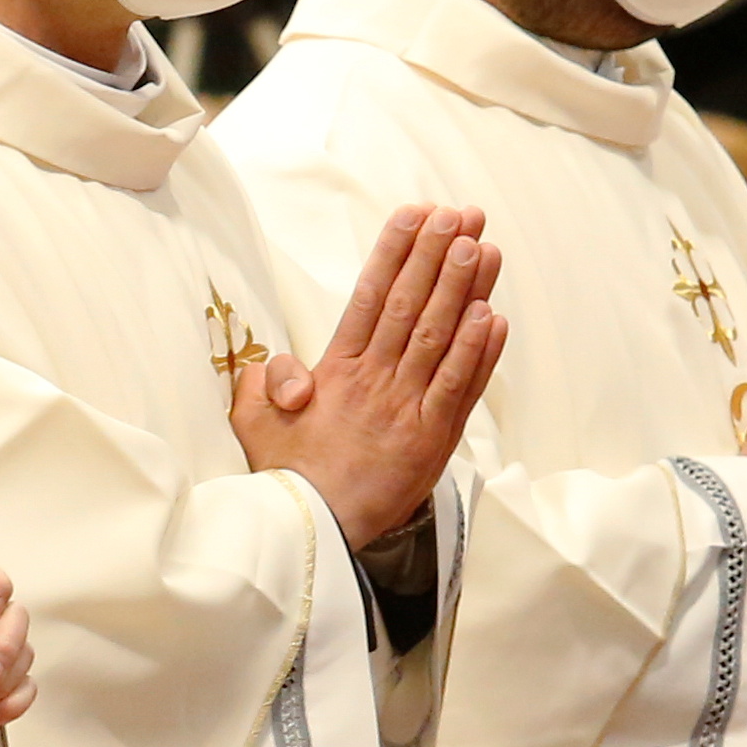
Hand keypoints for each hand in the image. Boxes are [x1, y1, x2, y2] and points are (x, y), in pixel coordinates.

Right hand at [234, 204, 509, 547]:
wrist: (312, 531)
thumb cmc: (287, 477)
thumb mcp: (254, 422)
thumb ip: (265, 382)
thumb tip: (286, 368)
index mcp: (335, 371)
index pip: (368, 297)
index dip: (394, 253)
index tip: (415, 215)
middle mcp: (374, 381)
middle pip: (409, 305)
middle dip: (436, 256)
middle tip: (461, 215)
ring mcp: (405, 408)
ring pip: (438, 337)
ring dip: (463, 290)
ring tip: (483, 247)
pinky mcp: (430, 440)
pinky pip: (458, 388)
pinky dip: (477, 353)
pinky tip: (492, 317)